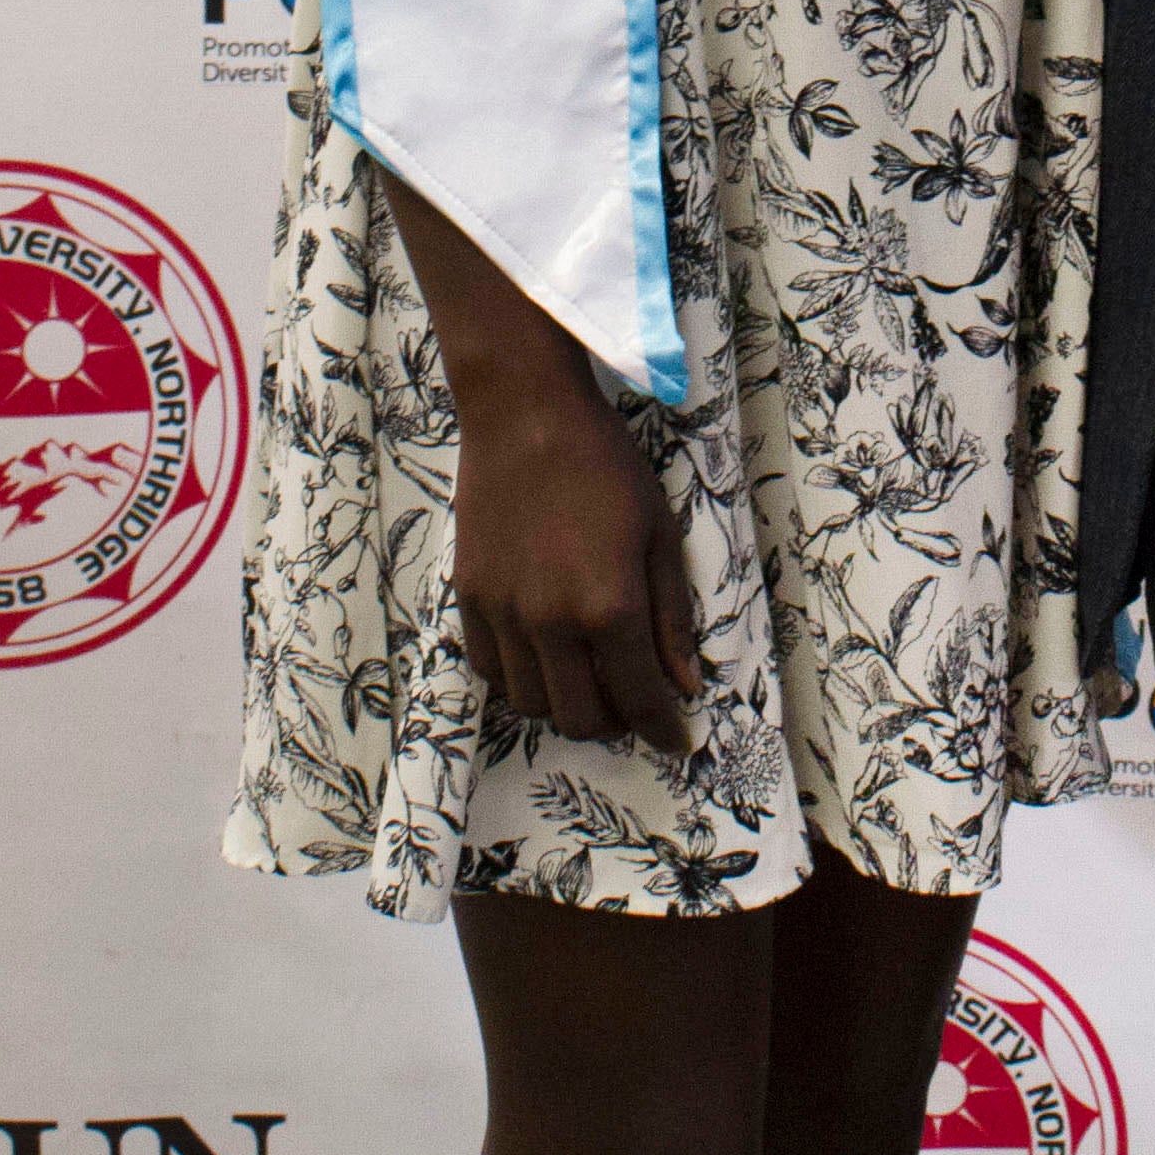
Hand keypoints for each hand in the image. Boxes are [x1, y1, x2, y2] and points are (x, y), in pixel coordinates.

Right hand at [448, 360, 704, 751]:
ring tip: (589, 678)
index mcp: (609, 607)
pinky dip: (520, 680)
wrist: (525, 416)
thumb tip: (686, 684)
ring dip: (566, 705)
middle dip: (616, 723)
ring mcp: (503, 615)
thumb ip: (671, 617)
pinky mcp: (469, 599)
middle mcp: (551, 624)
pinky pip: (491, 671)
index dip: (662, 729)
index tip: (675, 739)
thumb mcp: (660, 534)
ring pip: (532, 704)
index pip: (640, 700)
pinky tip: (543, 658)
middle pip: (581, 717)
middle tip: (634, 702)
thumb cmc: (606, 466)